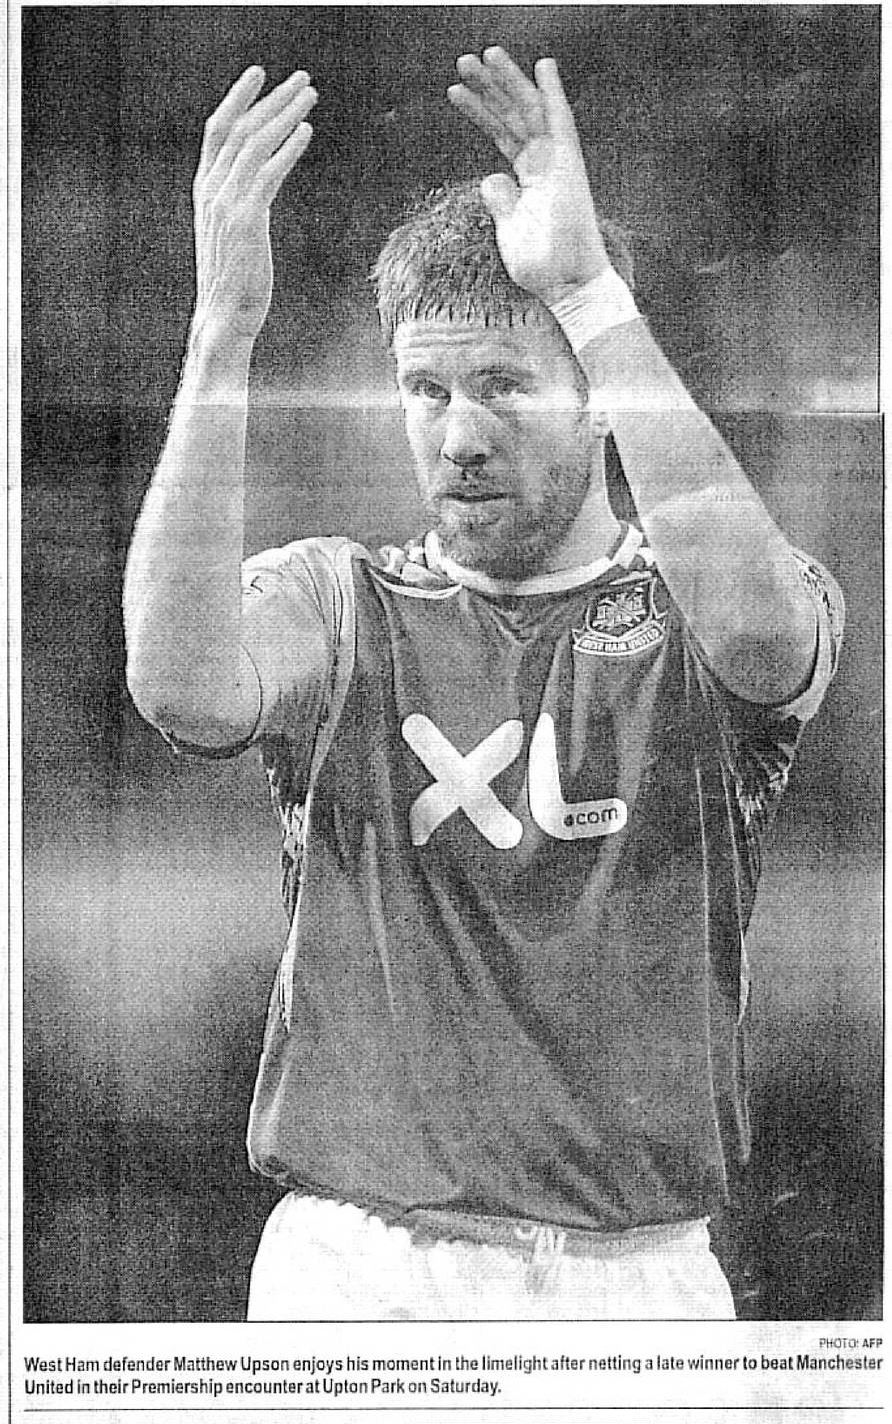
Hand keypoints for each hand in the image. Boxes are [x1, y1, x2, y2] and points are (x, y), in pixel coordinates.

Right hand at [192, 66, 316, 340]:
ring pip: (255, 144)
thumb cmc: (234, 282)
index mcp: (205, 190)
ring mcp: (226, 205)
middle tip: (301, 77)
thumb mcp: (233, 234)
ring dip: (285, 114)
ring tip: (311, 95)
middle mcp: (211, 191)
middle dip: (272, 98)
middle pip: (241, 128)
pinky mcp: (246, 221)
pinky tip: (307, 132)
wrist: (223, 319)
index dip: (238, 98)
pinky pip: (268, 174)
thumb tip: (259, 187)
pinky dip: (287, 148)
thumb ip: (241, 204)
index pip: (217, 130)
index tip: (259, 74)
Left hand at [447, 49, 608, 304]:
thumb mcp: (509, 230)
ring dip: (507, 82)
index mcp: (530, 178)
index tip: (455, 90)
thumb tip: (490, 178)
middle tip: (463, 60)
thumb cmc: (542, 267)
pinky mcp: (570, 167)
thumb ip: (502, 202)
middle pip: (513, 115)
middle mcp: (545, 164)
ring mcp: (558, 163)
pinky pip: (561, 122)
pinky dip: (552, 94)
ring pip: (529, 111)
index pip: (502, 134)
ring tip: (482, 56)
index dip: (480, 111)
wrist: (568, 286)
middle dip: (488, 87)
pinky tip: (542, 65)